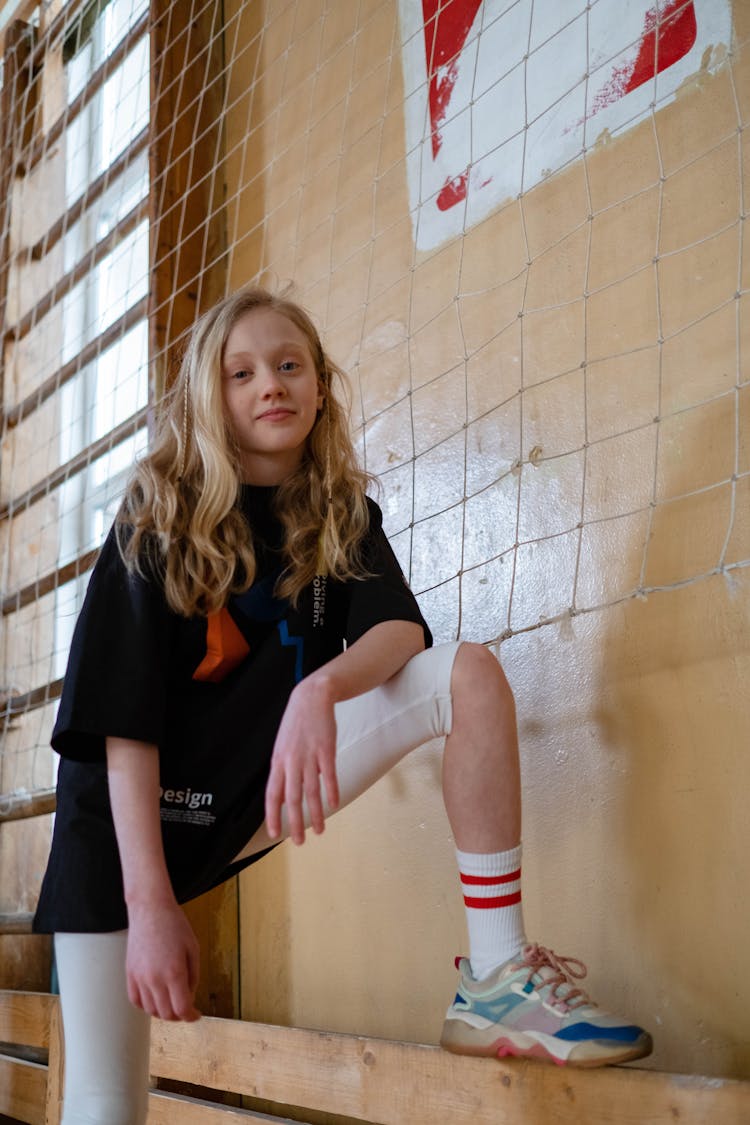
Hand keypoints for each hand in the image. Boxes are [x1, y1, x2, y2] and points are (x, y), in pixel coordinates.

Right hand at [125, 900, 200, 1020]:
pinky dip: (146, 1005)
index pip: (182, 1009)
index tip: (196, 1014)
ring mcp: (139, 977)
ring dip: (163, 1011)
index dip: (191, 1016)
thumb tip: (189, 997)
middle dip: (179, 1015)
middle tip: (186, 1009)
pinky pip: (136, 1000)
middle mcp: (154, 979)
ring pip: (150, 1010)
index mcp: (174, 972)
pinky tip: (155, 998)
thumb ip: (193, 977)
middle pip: (166, 1014)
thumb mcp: (193, 949)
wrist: (150, 909)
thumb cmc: (175, 925)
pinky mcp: (129, 974)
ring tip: (171, 1002)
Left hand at [265, 675, 339, 843]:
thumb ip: (282, 771)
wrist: (311, 697)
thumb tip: (283, 796)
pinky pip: (329, 775)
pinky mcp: (326, 750)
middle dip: (295, 823)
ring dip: (315, 814)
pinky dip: (331, 792)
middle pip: (292, 799)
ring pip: (311, 791)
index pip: (272, 795)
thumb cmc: (296, 723)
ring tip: (320, 831)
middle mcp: (291, 761)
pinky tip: (334, 804)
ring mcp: (309, 756)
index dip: (273, 816)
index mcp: (278, 761)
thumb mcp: (282, 746)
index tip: (274, 834)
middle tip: (298, 842)